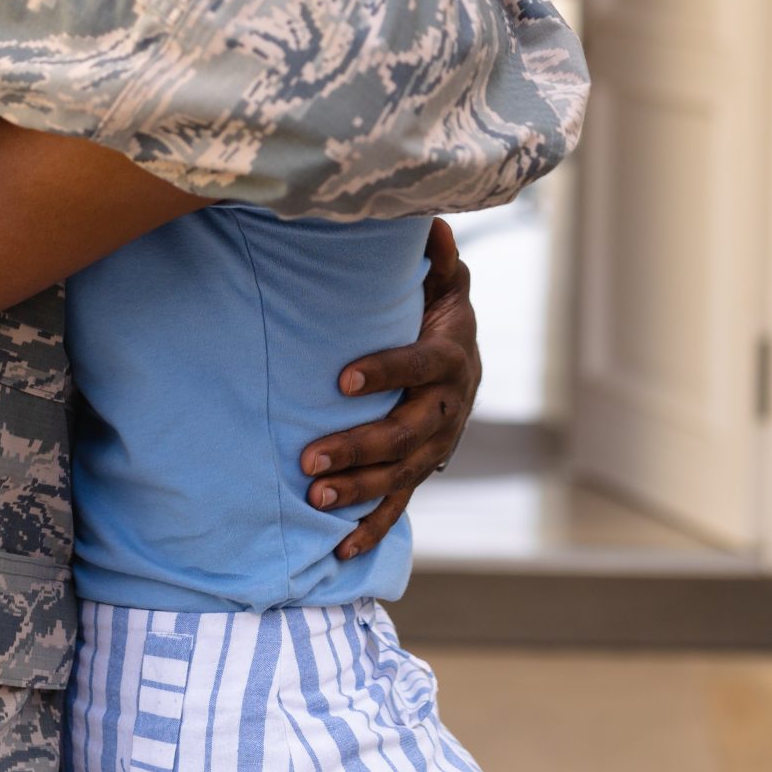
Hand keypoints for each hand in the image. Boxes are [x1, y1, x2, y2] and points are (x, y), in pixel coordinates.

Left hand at [300, 219, 480, 559]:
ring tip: (314, 495)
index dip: (386, 371)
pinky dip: (372, 529)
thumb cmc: (439, 315)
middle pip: (406, 433)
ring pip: (400, 475)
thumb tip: (430, 221)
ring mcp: (436, 445)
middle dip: (358, 447)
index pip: (421, 366)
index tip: (342, 378)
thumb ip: (438, 258)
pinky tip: (339, 550)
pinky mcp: (422, 471)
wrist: (463, 370)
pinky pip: (400, 505)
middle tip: (308, 458)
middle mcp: (448, 408)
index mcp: (451, 358)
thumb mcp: (445, 284)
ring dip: (358, 490)